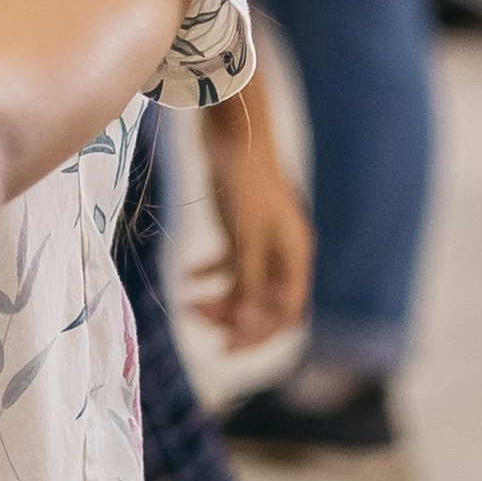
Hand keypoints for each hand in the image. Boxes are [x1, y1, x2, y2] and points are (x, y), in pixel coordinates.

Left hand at [184, 89, 311, 346]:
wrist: (232, 133)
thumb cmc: (244, 184)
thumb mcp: (244, 238)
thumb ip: (248, 282)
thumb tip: (247, 324)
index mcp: (295, 256)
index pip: (285, 312)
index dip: (258, 334)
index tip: (225, 347)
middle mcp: (283, 252)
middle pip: (265, 303)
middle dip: (235, 317)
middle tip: (198, 321)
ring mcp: (263, 240)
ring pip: (245, 285)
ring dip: (219, 297)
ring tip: (187, 302)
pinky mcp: (242, 227)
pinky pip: (231, 263)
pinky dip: (209, 273)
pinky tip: (186, 277)